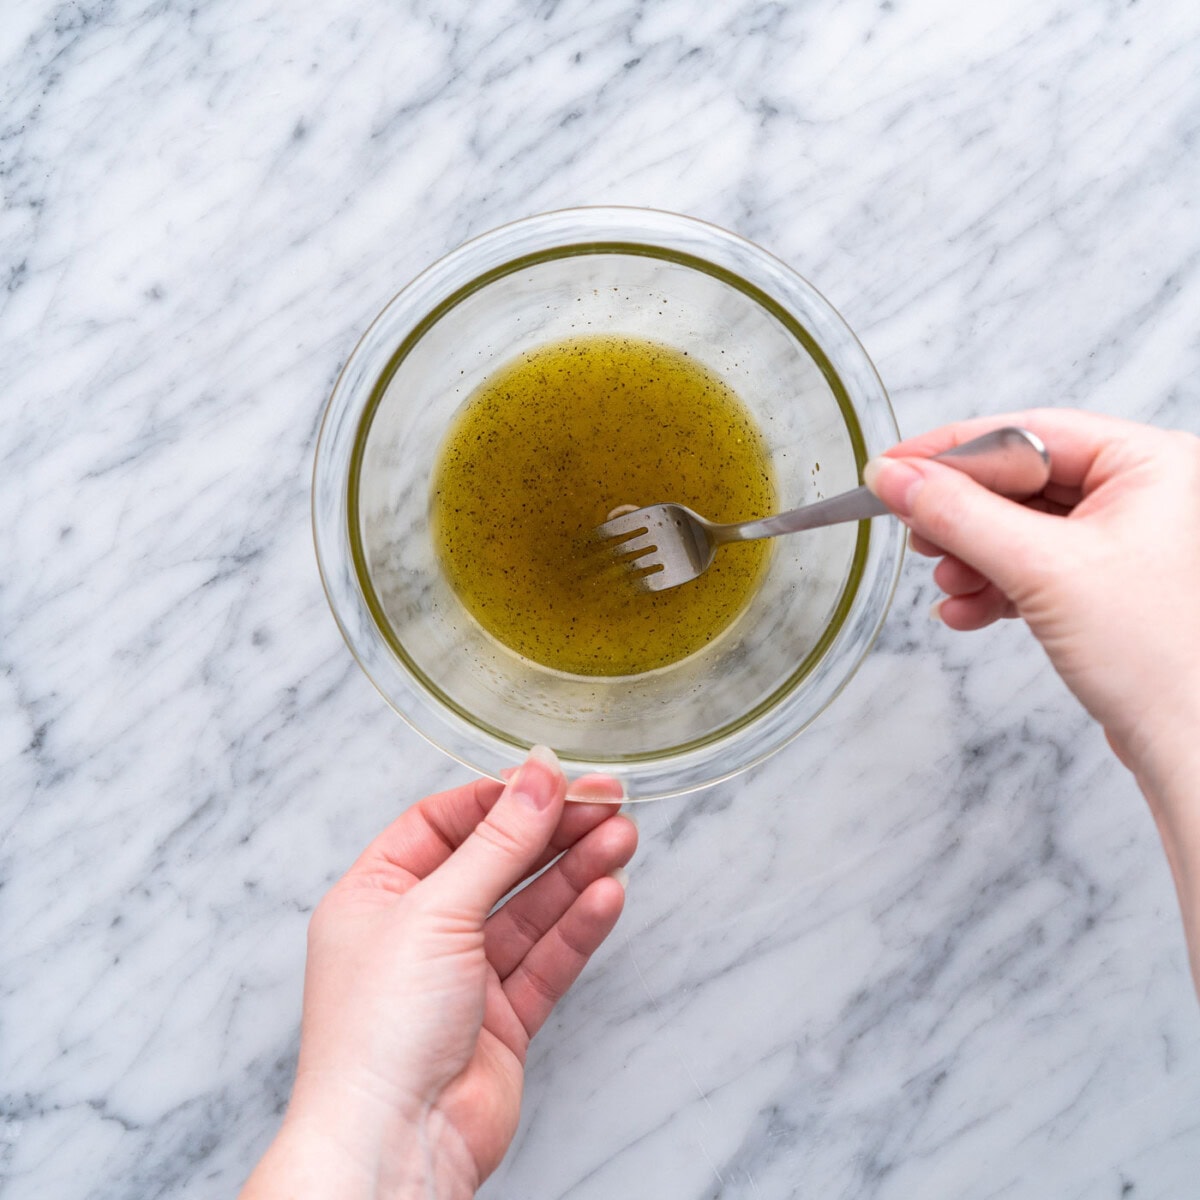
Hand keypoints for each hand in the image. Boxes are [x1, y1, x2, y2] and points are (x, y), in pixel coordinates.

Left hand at [241, 746, 637, 1198]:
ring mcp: (461, 978)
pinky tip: (607, 893)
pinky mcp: (501, 1019)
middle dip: (551, 831)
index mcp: (376, 896)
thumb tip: (535, 777)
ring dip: (575, 872)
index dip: (501, 798)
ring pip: (529, 909)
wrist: (396, 1145)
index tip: (553, 777)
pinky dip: (577, 926)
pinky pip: (546, 959)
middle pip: (496, 862)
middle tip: (606, 801)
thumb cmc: (378, 1035)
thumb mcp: (437, 911)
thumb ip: (497, 843)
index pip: (445, 824)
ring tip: (621, 838)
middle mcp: (417, 932)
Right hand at [864, 409, 1199, 989]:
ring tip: (947, 583)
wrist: (1186, 744)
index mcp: (1151, 463)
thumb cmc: (1157, 659)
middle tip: (914, 530)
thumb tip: (896, 478)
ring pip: (1017, 527)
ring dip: (970, 556)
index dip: (950, 453)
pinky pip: (1028, 566)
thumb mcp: (1039, 570)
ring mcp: (1122, 540)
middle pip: (1018, 481)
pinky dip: (990, 586)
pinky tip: (966, 610)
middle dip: (961, 516)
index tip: (893, 470)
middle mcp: (1142, 493)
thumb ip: (959, 515)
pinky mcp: (1101, 584)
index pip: (1028, 435)